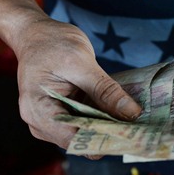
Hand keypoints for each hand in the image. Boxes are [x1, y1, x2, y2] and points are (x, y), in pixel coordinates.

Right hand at [14, 19, 141, 148]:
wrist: (36, 33)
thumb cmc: (52, 43)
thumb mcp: (81, 62)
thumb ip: (106, 90)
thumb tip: (133, 114)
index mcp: (38, 111)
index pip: (74, 139)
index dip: (103, 139)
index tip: (131, 134)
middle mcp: (39, 124)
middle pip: (79, 141)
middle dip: (107, 134)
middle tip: (137, 126)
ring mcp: (47, 124)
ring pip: (83, 136)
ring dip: (104, 128)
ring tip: (129, 119)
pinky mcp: (58, 119)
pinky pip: (81, 125)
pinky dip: (98, 120)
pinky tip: (117, 113)